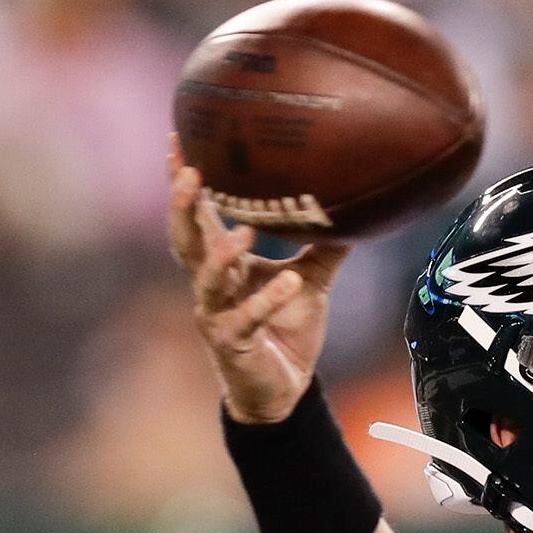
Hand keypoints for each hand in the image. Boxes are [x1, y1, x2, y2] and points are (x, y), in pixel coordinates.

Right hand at [167, 139, 348, 423]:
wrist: (284, 390)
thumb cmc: (287, 330)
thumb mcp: (311, 281)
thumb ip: (324, 247)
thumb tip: (354, 209)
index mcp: (223, 265)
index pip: (198, 216)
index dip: (183, 183)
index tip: (178, 141)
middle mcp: (211, 286)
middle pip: (184, 240)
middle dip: (182, 206)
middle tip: (189, 172)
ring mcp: (217, 315)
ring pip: (207, 280)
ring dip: (223, 254)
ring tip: (247, 230)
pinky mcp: (233, 344)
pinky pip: (247, 318)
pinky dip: (268, 299)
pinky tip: (290, 281)